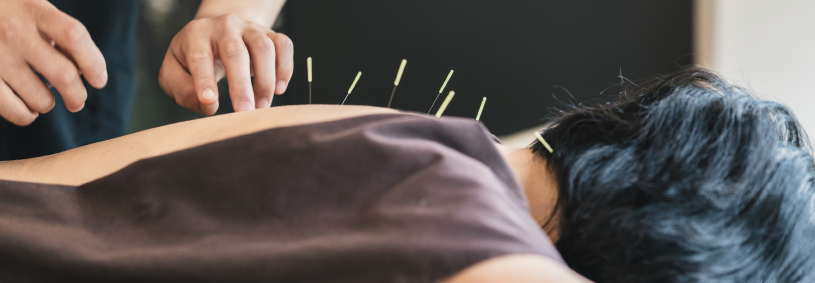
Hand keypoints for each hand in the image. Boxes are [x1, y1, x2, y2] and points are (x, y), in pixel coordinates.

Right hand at [0, 0, 106, 125]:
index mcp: (35, 11)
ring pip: (40, 98)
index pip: (74, 37)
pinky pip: (13, 109)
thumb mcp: (35, 11)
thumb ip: (60, 35)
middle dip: (77, 96)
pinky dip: (26, 116)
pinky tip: (28, 109)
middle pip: (63, 75)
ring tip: (45, 100)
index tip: (99, 80)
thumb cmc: (10, 15)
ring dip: (48, 105)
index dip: (94, 62)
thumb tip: (85, 73)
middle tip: (77, 101)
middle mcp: (15, 32)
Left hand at [159, 14, 293, 114]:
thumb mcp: (175, 73)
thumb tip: (210, 106)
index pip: (200, 57)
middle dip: (241, 85)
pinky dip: (285, 69)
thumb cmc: (192, 59)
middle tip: (244, 112)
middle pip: (235, 52)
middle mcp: (224, 26)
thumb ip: (184, 91)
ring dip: (265, 80)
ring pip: (264, 48)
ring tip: (261, 106)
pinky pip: (283, 46)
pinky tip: (278, 89)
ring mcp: (250, 28)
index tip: (210, 102)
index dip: (204, 80)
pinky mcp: (269, 33)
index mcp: (196, 34)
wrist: (216, 32)